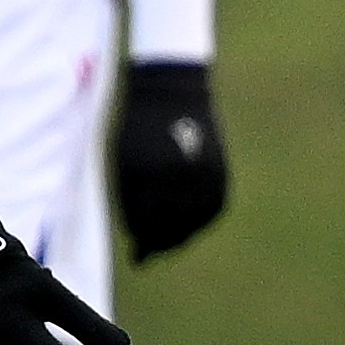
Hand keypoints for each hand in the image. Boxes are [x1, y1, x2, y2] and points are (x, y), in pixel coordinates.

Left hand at [111, 60, 228, 260]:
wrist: (171, 91)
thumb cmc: (138, 129)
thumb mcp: (125, 161)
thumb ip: (130, 199)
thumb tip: (137, 237)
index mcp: (142, 172)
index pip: (142, 222)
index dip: (141, 239)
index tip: (138, 252)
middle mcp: (172, 174)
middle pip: (169, 226)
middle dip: (160, 244)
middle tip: (152, 254)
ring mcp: (199, 171)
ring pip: (194, 221)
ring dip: (182, 236)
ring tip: (170, 242)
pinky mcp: (219, 168)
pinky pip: (214, 207)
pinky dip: (202, 221)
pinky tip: (192, 227)